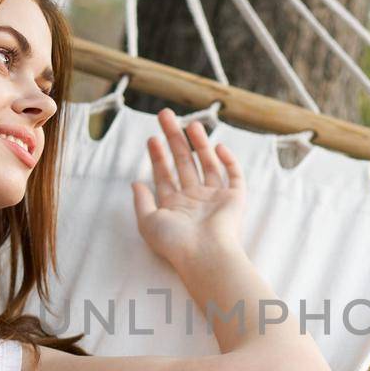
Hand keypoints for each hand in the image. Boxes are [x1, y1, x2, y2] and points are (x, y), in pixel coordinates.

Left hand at [131, 107, 245, 271]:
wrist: (205, 254)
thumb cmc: (175, 242)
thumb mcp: (148, 222)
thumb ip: (141, 201)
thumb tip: (135, 183)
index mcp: (174, 206)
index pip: (164, 175)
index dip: (158, 156)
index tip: (153, 138)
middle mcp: (194, 200)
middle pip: (183, 163)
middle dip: (174, 139)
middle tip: (165, 116)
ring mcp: (215, 199)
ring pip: (207, 164)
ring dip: (199, 144)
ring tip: (190, 124)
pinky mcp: (234, 199)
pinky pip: (233, 176)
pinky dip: (228, 161)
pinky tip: (218, 147)